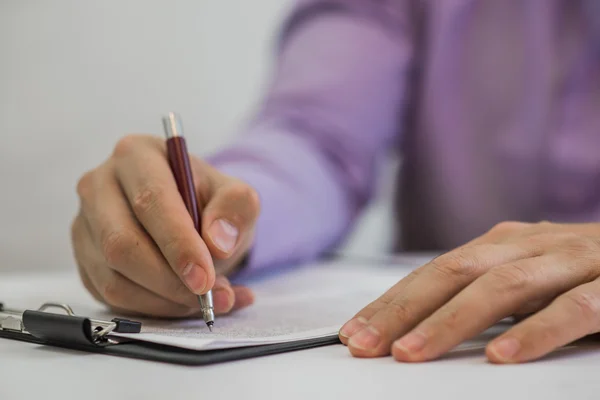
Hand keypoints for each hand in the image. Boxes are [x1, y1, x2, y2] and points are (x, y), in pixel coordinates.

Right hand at [71, 134, 259, 317]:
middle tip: (208, 296)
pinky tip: (185, 304)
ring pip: (114, 278)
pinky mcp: (84, 261)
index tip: (205, 277)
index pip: (151, 202)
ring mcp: (85, 225)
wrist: (195, 217)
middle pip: (122, 244)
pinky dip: (154, 310)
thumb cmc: (210, 203)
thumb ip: (235, 211)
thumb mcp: (237, 197)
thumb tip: (217, 243)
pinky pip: (111, 297)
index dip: (178, 244)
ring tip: (207, 301)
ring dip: (165, 300)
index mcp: (136, 155)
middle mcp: (99, 186)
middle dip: (170, 280)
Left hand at [339, 221, 599, 362]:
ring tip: (411, 353)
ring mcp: (572, 260)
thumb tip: (423, 327)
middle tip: (364, 344)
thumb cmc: (586, 271)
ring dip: (451, 321)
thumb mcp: (529, 278)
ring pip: (502, 287)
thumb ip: (485, 297)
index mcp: (504, 245)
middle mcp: (530, 245)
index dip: (391, 303)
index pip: (434, 272)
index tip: (354, 333)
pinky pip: (574, 308)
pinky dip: (536, 332)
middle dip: (402, 310)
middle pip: (453, 273)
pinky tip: (503, 357)